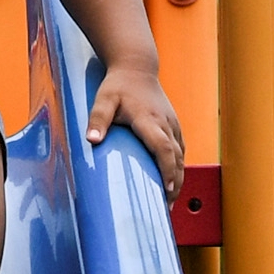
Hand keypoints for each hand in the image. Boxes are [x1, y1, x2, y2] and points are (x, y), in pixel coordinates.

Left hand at [86, 61, 185, 201]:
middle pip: (176, 157)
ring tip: (170, 199)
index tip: (167, 188)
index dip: (167, 169)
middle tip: (167, 206)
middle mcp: (165, 123)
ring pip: (181, 155)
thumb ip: (98, 119)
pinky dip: (179, 166)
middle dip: (175, 182)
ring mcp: (172, 124)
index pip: (163, 148)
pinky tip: (173, 180)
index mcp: (148, 120)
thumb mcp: (104, 99)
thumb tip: (92, 140)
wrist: (137, 67)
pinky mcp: (174, 125)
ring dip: (178, 178)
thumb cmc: (118, 85)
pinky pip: (181, 149)